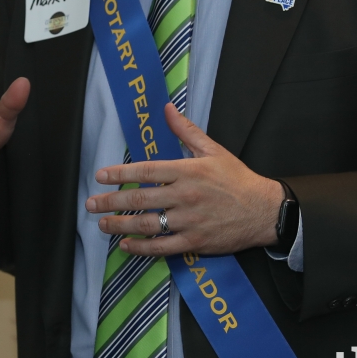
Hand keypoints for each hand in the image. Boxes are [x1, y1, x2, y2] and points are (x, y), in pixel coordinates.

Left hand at [84, 104, 283, 256]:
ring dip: (120, 225)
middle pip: (141, 199)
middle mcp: (185, 196)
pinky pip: (163, 247)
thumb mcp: (214, 150)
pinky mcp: (195, 242)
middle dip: (112, 202)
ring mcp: (189, 221)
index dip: (120, 174)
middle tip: (91, 203)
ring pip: (147, 224)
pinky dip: (142, 248)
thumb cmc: (238, 179)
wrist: (265, 211)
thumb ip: (187, 131)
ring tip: (102, 224)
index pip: (146, 171)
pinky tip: (126, 245)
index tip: (101, 176)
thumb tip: (167, 109)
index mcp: (188, 171)